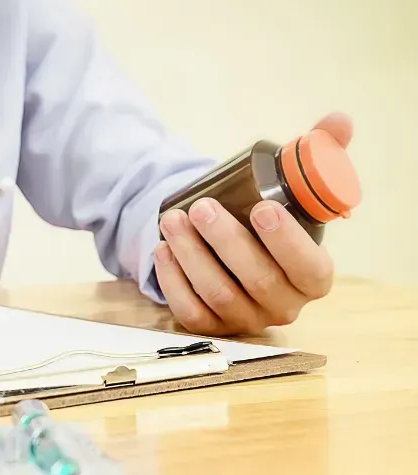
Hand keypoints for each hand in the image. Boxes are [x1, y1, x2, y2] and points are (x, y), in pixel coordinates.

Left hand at [153, 113, 352, 335]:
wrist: (232, 249)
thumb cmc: (268, 218)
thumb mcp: (295, 189)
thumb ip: (319, 156)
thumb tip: (338, 121)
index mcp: (313, 278)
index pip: (309, 269)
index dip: (287, 242)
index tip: (262, 207)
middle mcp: (283, 305)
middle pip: (258, 281)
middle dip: (226, 242)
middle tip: (202, 208)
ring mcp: (245, 320)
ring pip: (219, 294)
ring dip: (192, 255)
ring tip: (172, 220)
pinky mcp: (211, 326)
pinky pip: (190, 311)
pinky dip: (173, 280)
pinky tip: (162, 250)